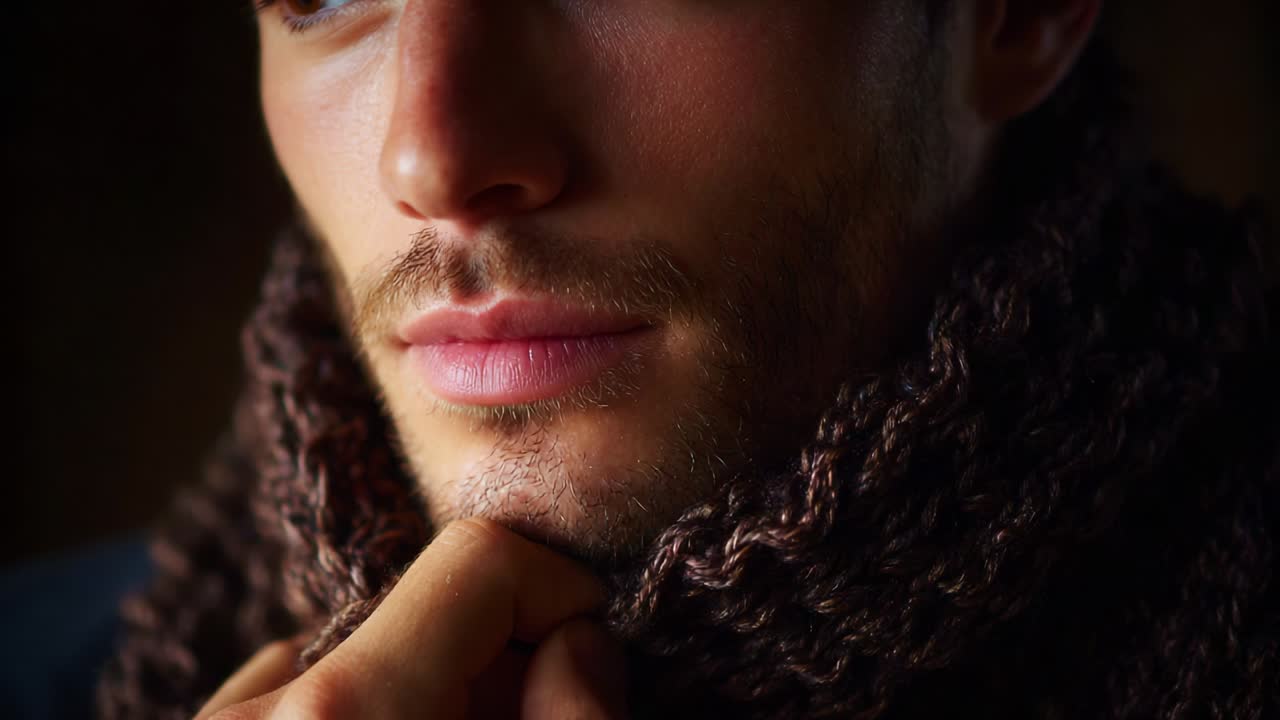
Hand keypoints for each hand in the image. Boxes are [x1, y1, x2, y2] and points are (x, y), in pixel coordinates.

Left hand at [196, 518, 627, 718]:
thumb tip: (579, 643)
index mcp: (342, 719)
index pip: (474, 560)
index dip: (559, 592)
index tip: (589, 656)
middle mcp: (254, 712)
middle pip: (420, 613)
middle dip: (498, 662)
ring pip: (360, 662)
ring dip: (428, 698)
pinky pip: (292, 699)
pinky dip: (358, 719)